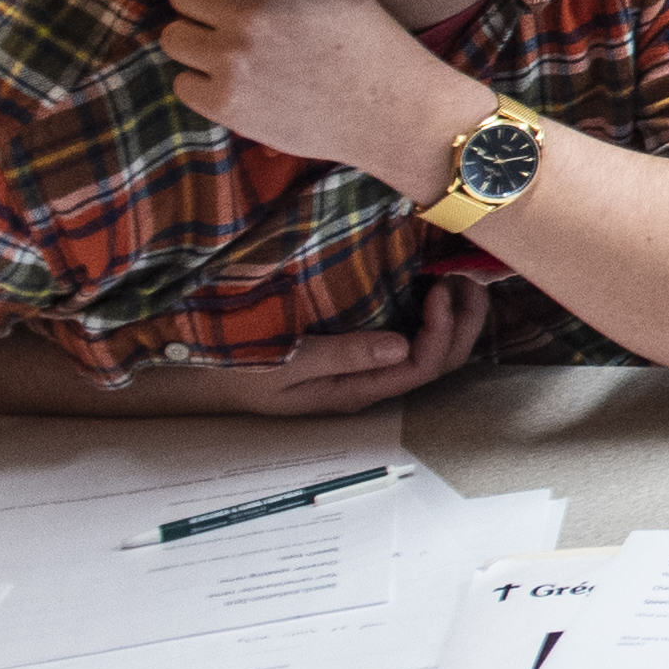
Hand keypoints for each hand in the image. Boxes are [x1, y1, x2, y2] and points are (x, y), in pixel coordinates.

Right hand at [108, 276, 497, 416]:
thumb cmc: (237, 368)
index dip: (442, 330)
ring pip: (430, 349)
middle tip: (466, 278)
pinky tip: (433, 283)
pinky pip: (409, 333)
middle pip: (438, 360)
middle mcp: (369, 381)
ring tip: (461, 278)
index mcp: (356, 390)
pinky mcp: (357, 347)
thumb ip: (341, 354)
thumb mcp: (284, 364)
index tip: (436, 289)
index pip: (421, 366)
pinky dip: (431, 311)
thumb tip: (401, 345)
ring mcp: (366, 365)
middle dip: (464, 322)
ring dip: (455, 316)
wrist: (202, 372)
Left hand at [161, 0, 474, 191]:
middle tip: (228, 17)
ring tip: (233, 54)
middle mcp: (251, 16)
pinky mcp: (226, 105)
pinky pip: (181, 83)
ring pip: (172, 36)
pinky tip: (240, 85)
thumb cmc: (370, 44)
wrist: (394, 111)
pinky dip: (204, 85)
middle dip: (200, 1)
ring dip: (197, 43)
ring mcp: (234, 63)